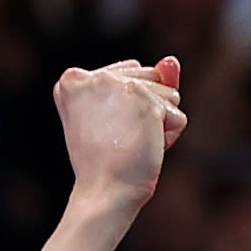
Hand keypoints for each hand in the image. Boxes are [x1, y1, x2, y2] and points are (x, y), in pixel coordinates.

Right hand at [52, 55, 184, 206]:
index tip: (107, 131)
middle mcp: (93, 76)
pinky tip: (145, 148)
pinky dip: (170, 137)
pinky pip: (178, 117)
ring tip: (132, 143)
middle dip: (149, 110)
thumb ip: (144, 84)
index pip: (129, 74)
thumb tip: (171, 60)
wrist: (103, 191)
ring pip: (170, 95)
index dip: (130, 108)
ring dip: (161, 124)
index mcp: (72, 78)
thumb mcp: (117, 116)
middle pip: (152, 78)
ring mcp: (118, 86)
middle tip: (121, 138)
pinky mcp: (144, 101)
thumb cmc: (107, 160)